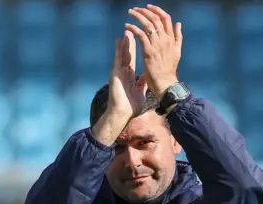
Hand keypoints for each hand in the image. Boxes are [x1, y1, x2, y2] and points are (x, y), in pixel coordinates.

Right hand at [92, 31, 147, 146]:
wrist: (122, 114)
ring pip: (123, 55)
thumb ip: (142, 84)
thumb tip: (147, 78)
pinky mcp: (115, 74)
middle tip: (133, 30)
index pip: (135, 60)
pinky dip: (118, 50)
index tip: (141, 40)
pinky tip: (119, 40)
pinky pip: (117, 59)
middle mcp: (124, 72)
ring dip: (125, 43)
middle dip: (131, 43)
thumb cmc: (130, 107)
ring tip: (127, 31)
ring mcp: (119, 72)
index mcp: (130, 76)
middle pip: (129, 54)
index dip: (137, 50)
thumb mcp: (140, 93)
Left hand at [125, 5, 181, 100]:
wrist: (166, 83)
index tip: (149, 7)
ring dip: (138, 16)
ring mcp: (157, 45)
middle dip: (145, 11)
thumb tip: (178, 23)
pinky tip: (127, 26)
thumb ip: (178, 36)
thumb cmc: (169, 69)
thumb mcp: (177, 51)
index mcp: (172, 39)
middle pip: (156, 19)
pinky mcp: (148, 51)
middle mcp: (165, 39)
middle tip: (136, 9)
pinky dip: (133, 28)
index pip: (166, 18)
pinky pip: (140, 34)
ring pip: (148, 24)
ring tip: (130, 13)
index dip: (157, 10)